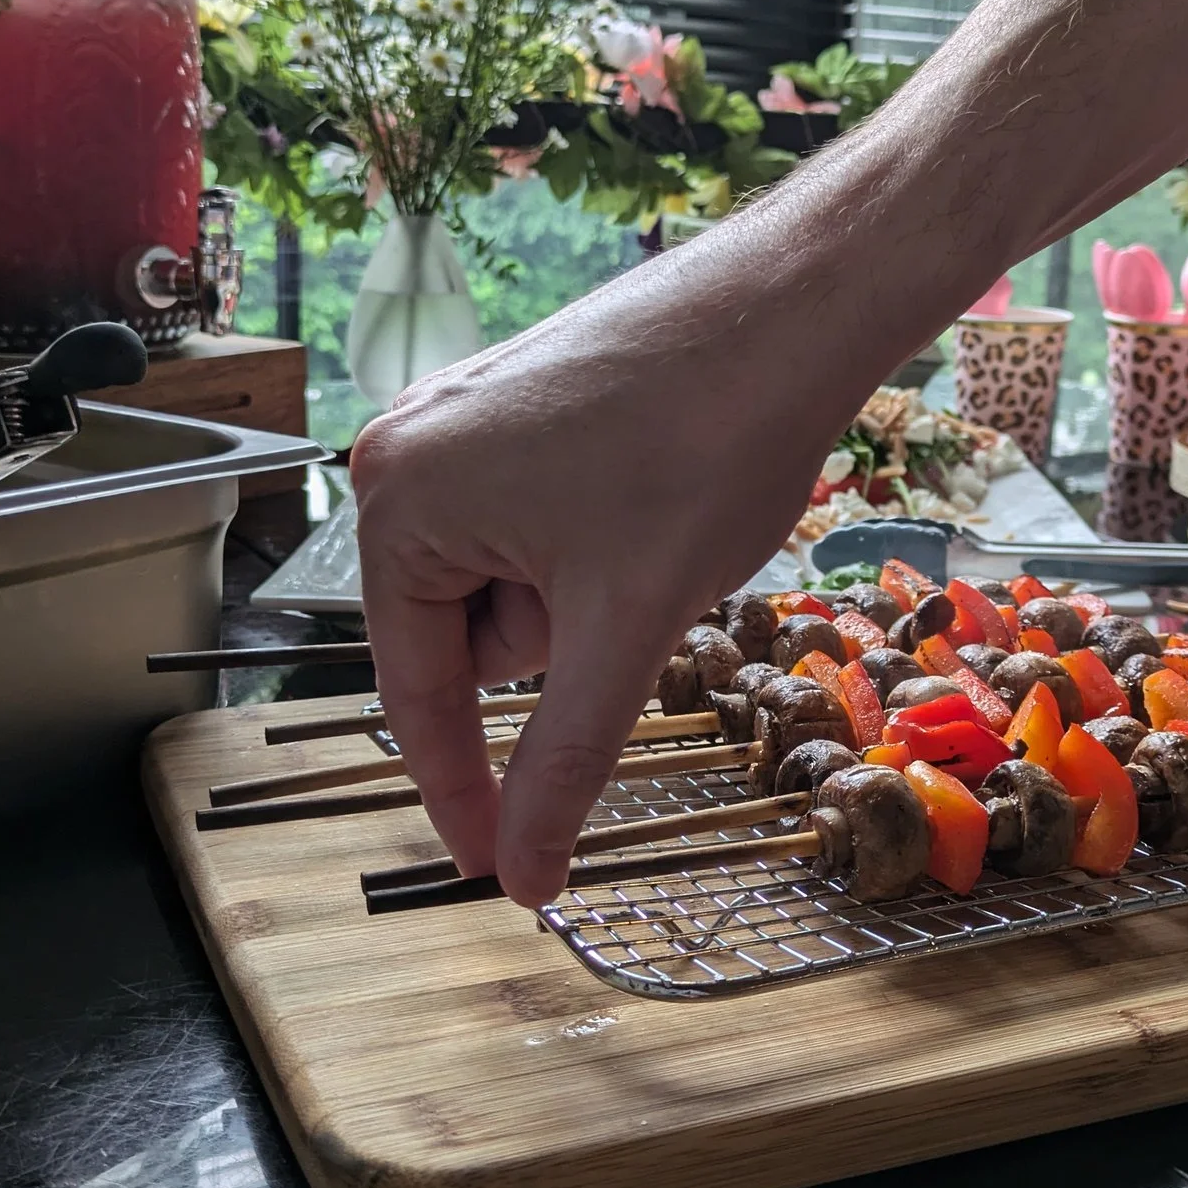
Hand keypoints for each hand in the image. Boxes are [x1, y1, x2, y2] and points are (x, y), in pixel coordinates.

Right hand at [351, 241, 859, 906]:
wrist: (791, 310)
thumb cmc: (703, 443)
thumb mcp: (622, 632)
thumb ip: (559, 765)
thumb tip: (520, 877)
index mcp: (396, 502)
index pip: (415, 691)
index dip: (464, 789)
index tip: (494, 868)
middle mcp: (405, 451)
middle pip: (463, 632)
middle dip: (557, 642)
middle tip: (634, 587)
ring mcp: (461, 418)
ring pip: (508, 583)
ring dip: (584, 595)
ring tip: (653, 530)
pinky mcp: (518, 403)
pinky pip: (532, 524)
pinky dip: (594, 549)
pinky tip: (652, 502)